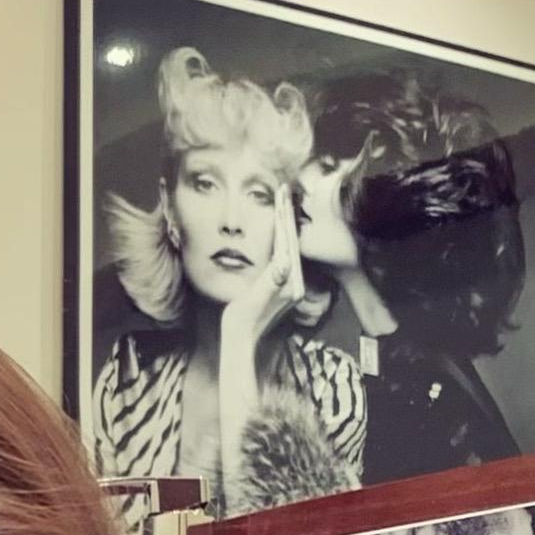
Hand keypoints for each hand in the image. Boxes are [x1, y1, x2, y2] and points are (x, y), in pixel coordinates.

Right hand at [211, 184, 303, 365]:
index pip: (288, 243)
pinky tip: (278, 232)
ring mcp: (287, 285)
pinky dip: (280, 240)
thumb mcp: (255, 299)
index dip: (284, 218)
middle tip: (285, 191)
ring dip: (285, 225)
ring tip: (283, 203)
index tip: (282, 197)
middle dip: (287, 216)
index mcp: (289, 282)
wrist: (241, 343)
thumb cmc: (243, 322)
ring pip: (288, 247)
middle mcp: (293, 282)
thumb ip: (272, 280)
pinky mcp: (279, 287)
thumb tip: (284, 263)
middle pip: (291, 242)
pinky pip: (281, 257)